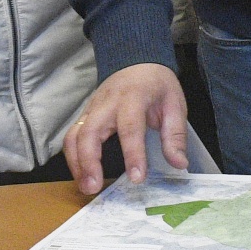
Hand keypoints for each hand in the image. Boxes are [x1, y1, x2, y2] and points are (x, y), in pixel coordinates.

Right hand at [64, 62, 188, 194]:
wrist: (137, 62)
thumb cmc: (157, 85)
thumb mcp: (175, 104)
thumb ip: (175, 135)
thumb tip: (179, 164)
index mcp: (133, 98)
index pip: (130, 128)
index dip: (132, 154)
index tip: (136, 178)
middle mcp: (106, 103)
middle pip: (89, 132)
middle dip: (88, 162)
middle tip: (95, 188)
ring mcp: (91, 109)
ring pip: (73, 135)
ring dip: (76, 163)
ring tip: (86, 186)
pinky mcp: (84, 115)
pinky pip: (71, 136)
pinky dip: (72, 157)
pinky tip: (82, 175)